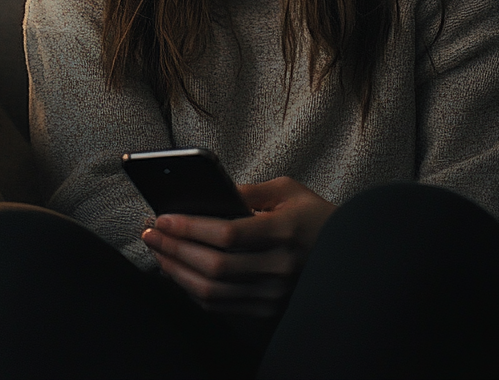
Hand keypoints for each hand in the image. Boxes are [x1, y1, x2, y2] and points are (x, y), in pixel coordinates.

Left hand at [141, 176, 335, 316]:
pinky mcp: (268, 310)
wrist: (349, 255)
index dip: (191, 227)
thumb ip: (248, 191)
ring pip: (214, 292)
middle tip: (150, 233)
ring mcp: (274, 294)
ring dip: (177, 272)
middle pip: (215, 266)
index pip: (229, 234)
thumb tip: (208, 191)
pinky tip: (178, 271)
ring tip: (157, 252)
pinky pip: (222, 306)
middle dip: (175, 249)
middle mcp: (279, 267)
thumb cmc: (314, 215)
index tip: (163, 217)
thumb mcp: (288, 190)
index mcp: (285, 231)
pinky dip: (193, 290)